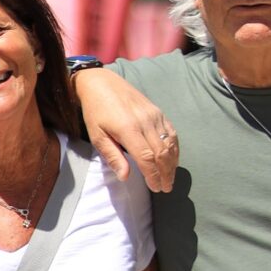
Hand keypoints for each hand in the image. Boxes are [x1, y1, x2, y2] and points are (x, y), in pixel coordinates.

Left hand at [76, 70, 178, 191]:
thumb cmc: (96, 111)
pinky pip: (171, 131)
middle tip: (166, 188)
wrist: (102, 83)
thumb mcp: (97, 136)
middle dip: (165, 173)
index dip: (153, 175)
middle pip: (161, 153)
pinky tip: (173, 159)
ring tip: (170, 178)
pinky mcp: (157, 111)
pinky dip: (174, 147)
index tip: (156, 188)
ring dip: (172, 163)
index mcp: (128, 129)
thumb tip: (125, 177)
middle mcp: (145, 121)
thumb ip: (112, 156)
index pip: (146, 158)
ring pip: (169, 143)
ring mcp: (154, 115)